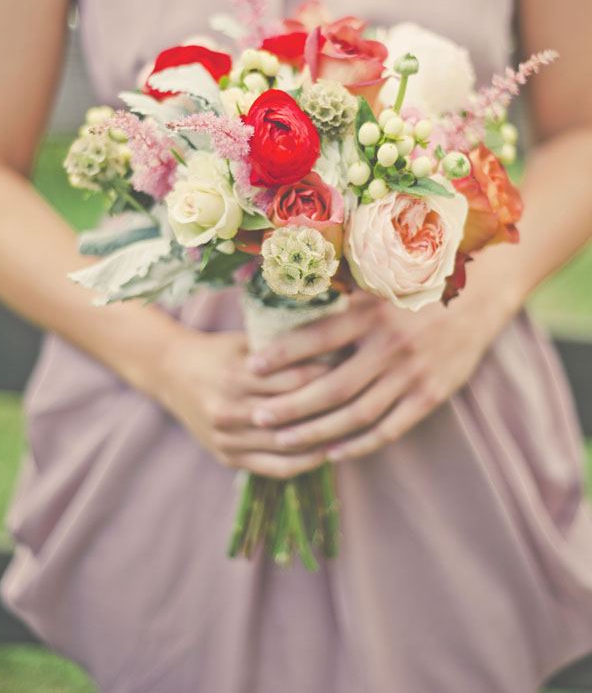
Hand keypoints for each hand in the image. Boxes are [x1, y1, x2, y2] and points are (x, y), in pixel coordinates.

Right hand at [151, 297, 378, 477]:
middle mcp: (230, 408)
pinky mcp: (228, 457)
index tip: (357, 368)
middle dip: (333, 406)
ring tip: (355, 428)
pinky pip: (274, 468)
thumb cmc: (219, 351)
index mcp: (236, 374)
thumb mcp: (247, 340)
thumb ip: (285, 346)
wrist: (171, 373)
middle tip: (366, 398)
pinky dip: (304, 462)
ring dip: (324, 438)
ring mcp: (227, 437)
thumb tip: (338, 340)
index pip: (296, 379)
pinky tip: (327, 452)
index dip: (331, 374)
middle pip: (295, 413)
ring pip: (288, 444)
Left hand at [243, 289, 509, 461]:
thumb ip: (344, 296)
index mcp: (373, 312)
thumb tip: (293, 299)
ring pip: (356, 415)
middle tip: (257, 417)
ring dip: (316, 432)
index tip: (252, 367)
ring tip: (284, 440)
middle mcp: (391, 345)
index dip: (282, 354)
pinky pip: (389, 429)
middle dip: (290, 406)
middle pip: (332, 387)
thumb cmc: (418, 284)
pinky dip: (359, 444)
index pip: (318, 337)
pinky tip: (333, 452)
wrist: (481, 295)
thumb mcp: (381, 280)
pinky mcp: (431, 395)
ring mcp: (413, 374)